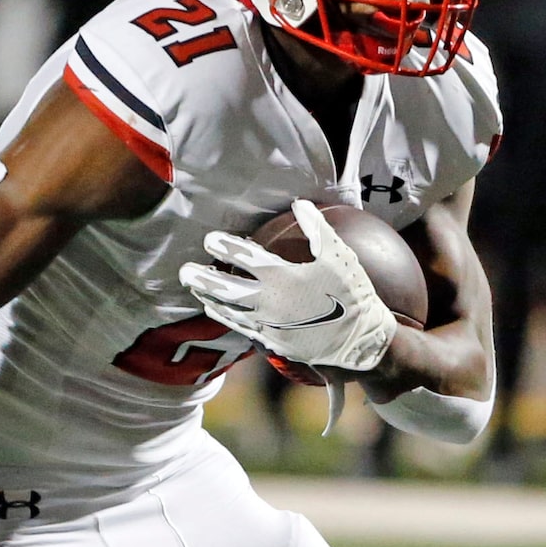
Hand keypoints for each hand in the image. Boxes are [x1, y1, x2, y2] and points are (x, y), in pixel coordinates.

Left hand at [177, 199, 397, 373]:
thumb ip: (318, 227)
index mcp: (281, 278)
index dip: (223, 246)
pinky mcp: (272, 343)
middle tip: (185, 271)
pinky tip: (218, 311)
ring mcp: (268, 326)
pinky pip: (241, 328)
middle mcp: (268, 303)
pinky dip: (226, 317)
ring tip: (196, 290)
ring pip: (228, 311)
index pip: (243, 257)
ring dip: (209, 299)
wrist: (361, 341)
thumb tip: (299, 203)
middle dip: (201, 279)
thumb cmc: (353, 294)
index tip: (210, 240)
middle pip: (224, 289)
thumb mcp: (339, 255)